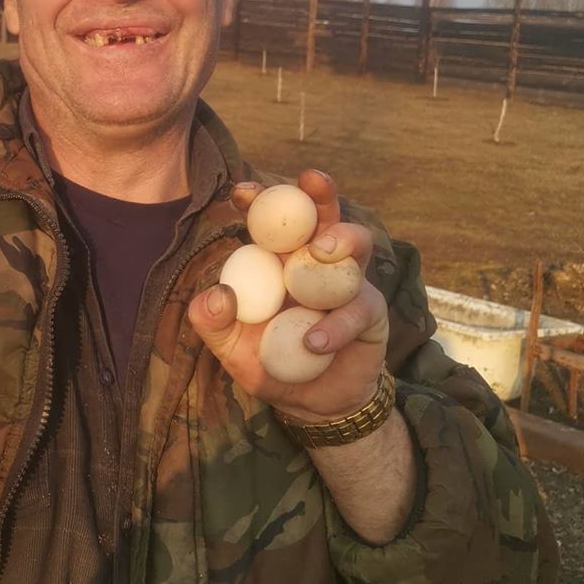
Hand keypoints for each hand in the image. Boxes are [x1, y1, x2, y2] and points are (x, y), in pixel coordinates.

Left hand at [188, 169, 388, 421]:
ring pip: (355, 245)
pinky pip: (357, 307)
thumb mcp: (230, 348)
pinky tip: (315, 342)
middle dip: (319, 193)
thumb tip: (217, 294)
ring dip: (342, 238)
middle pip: (322, 216)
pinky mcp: (370, 311)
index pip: (268, 222)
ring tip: (320, 250)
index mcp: (276, 261)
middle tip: (310, 180)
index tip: (240, 191)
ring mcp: (345, 283)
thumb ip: (213, 322)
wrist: (310, 403)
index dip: (257, 201)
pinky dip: (336, 324)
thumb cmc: (269, 365)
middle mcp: (313, 263)